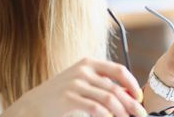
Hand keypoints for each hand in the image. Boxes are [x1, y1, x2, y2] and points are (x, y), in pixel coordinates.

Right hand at [2, 57, 147, 116]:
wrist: (34, 104)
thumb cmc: (60, 95)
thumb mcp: (81, 83)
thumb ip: (101, 85)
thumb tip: (128, 94)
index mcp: (88, 63)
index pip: (118, 69)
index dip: (132, 83)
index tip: (140, 97)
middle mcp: (83, 70)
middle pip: (116, 87)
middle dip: (132, 103)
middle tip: (140, 115)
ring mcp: (75, 83)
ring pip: (109, 99)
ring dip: (122, 113)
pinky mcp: (69, 98)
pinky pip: (97, 109)